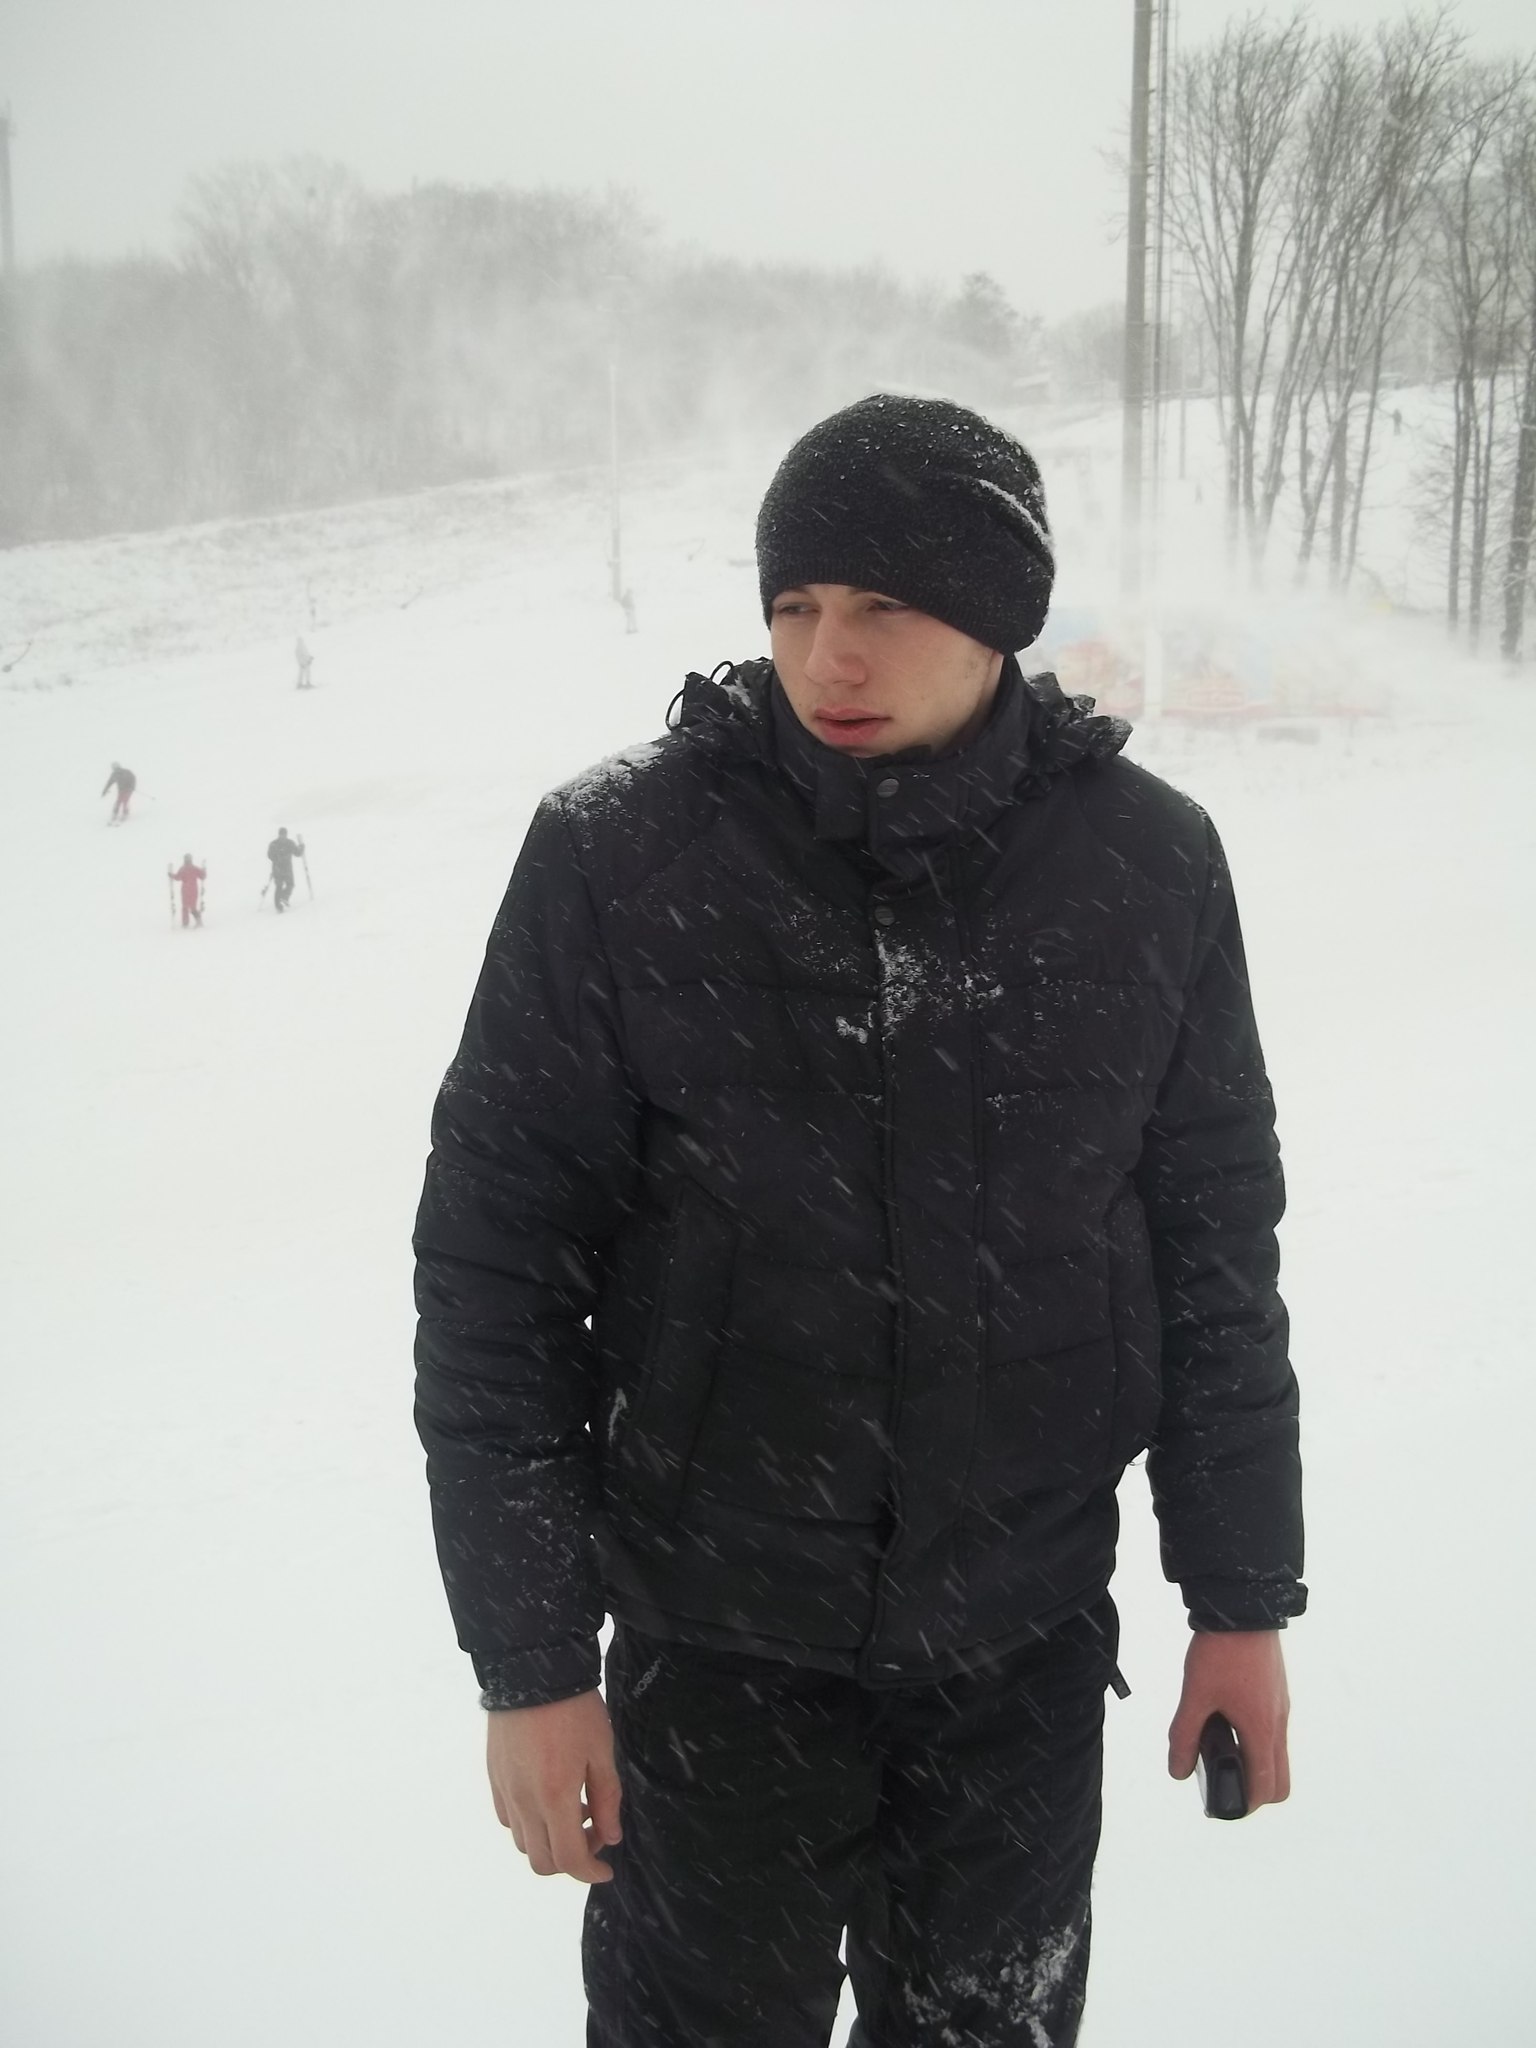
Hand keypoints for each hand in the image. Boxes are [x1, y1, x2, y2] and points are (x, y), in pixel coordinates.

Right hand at [486, 1689, 622, 1882]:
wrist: (531, 1669)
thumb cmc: (574, 1708)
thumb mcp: (601, 1750)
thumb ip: (607, 1798)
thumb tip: (610, 1836)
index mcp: (555, 1797)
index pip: (569, 1859)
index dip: (590, 1873)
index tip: (606, 1868)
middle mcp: (524, 1802)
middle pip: (542, 1862)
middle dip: (570, 1860)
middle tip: (592, 1832)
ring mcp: (505, 1791)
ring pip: (523, 1843)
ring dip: (549, 1842)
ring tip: (572, 1810)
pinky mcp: (494, 1777)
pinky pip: (508, 1818)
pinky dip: (529, 1824)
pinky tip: (547, 1799)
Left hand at [1167, 1629, 1290, 1810]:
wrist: (1241, 1608)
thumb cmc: (1220, 1653)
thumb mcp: (1195, 1696)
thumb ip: (1184, 1736)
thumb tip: (1178, 1772)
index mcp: (1262, 1730)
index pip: (1266, 1787)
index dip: (1245, 1803)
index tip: (1222, 1801)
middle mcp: (1278, 1723)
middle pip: (1280, 1779)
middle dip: (1255, 1790)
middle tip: (1223, 1780)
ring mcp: (1280, 1707)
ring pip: (1277, 1754)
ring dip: (1253, 1761)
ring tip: (1218, 1746)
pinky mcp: (1276, 1692)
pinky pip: (1272, 1730)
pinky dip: (1254, 1739)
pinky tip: (1225, 1719)